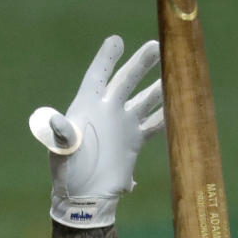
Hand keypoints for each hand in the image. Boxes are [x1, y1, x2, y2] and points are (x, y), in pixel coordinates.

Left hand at [29, 35, 163, 227]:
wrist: (84, 197)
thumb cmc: (67, 173)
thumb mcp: (61, 153)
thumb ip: (62, 136)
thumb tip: (54, 122)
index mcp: (86, 108)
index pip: (96, 76)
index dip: (106, 58)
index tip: (116, 39)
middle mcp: (107, 111)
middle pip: (126, 81)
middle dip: (141, 64)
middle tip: (157, 45)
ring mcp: (122, 124)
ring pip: (145, 99)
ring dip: (160, 86)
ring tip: (177, 70)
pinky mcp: (134, 140)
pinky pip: (155, 123)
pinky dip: (168, 115)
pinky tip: (183, 104)